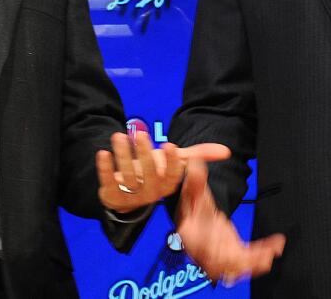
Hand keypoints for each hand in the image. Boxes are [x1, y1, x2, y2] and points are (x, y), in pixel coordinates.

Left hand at [96, 131, 228, 212]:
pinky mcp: (111, 195)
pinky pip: (108, 182)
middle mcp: (151, 192)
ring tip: (119, 137)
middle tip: (141, 134)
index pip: (172, 175)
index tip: (169, 144)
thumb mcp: (174, 162)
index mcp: (167, 184)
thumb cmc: (154, 172)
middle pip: (148, 174)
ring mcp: (130, 196)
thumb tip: (226, 151)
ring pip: (127, 177)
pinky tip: (103, 153)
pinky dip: (104, 168)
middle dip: (144, 154)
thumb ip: (197, 155)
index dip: (170, 162)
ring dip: (122, 155)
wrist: (127, 193)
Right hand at [176, 157, 284, 286]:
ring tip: (270, 252)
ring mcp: (222, 253)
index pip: (202, 250)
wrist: (194, 215)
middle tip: (260, 256)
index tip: (226, 249)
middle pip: (222, 265)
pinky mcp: (235, 252)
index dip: (214, 254)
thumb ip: (195, 180)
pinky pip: (250, 257)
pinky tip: (276, 244)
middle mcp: (206, 251)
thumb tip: (195, 163)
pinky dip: (263, 253)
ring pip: (238, 266)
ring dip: (255, 263)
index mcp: (193, 238)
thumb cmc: (192, 204)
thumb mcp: (193, 191)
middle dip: (241, 263)